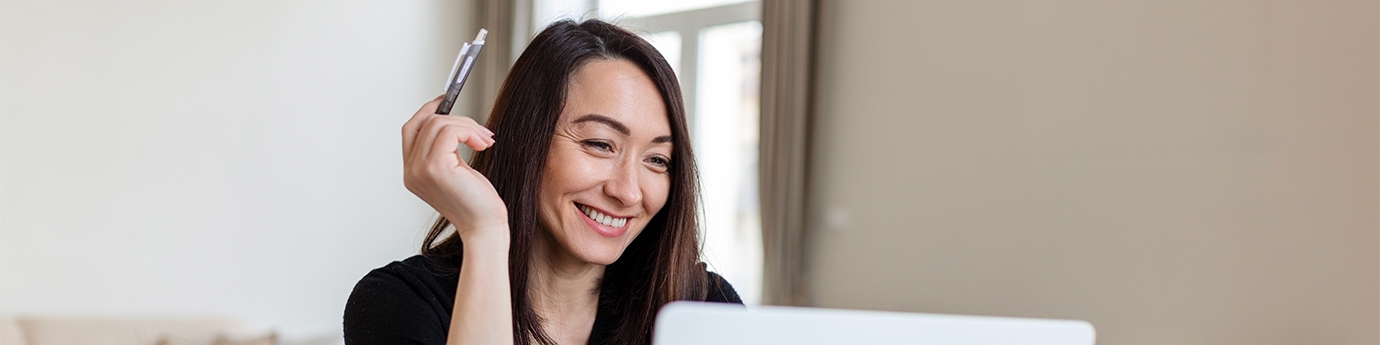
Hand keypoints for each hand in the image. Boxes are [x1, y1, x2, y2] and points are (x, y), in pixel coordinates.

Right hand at [402, 96, 507, 242]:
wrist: (484, 226)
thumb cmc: (476, 203)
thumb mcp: (456, 169)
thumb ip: (446, 148)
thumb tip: (453, 120)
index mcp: (412, 172)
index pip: (411, 129)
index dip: (428, 111)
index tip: (446, 102)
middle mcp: (411, 171)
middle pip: (425, 122)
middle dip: (457, 119)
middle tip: (479, 130)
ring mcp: (419, 170)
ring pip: (438, 123)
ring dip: (467, 125)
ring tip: (484, 140)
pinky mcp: (435, 168)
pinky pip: (449, 131)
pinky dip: (469, 131)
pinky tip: (482, 144)